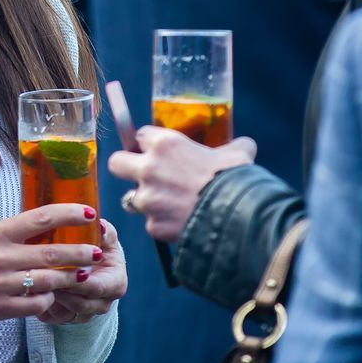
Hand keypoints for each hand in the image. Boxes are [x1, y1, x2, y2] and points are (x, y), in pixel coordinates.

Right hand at [0, 205, 104, 325]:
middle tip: (98, 252)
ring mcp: (1, 283)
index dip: (70, 214)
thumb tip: (52, 222)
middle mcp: (0, 256)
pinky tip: (52, 296)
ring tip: (83, 276)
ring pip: (49, 280)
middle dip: (81, 253)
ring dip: (71, 279)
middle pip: (53, 252)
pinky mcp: (1, 307)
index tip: (90, 213)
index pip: (41, 218)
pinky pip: (38, 304)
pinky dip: (49, 300)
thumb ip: (16, 232)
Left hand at [40, 219, 126, 324]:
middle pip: (80, 303)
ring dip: (49, 299)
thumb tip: (98, 225)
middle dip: (60, 290)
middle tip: (39, 275)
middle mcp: (103, 303)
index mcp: (116, 284)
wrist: (91, 265)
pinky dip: (42, 307)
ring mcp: (85, 314)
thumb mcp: (105, 238)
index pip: (97, 287)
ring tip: (33, 282)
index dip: (77, 279)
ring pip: (65, 313)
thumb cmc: (99, 247)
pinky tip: (30, 293)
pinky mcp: (67, 319)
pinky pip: (53, 318)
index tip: (59, 266)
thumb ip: (105, 232)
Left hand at [107, 127, 256, 243]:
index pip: (140, 136)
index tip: (159, 152)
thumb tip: (245, 145)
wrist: (241, 218)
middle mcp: (150, 169)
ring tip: (169, 206)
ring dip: (147, 202)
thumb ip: (234, 146)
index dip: (150, 145)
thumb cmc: (238, 181)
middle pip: (116, 163)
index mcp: (166, 145)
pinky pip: (152, 224)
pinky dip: (164, 225)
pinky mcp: (153, 226)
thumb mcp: (238, 155)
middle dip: (127, 168)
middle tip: (144, 175)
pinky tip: (182, 224)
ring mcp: (148, 199)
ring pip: (131, 199)